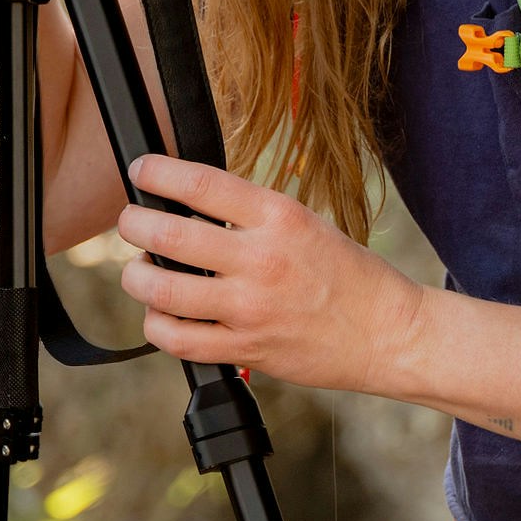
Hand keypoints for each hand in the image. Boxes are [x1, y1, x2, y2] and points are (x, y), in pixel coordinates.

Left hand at [114, 152, 428, 396]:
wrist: (388, 332)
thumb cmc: (347, 274)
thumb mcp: (303, 223)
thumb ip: (249, 215)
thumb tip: (188, 203)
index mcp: (278, 217)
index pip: (199, 184)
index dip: (156, 173)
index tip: (140, 172)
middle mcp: (261, 259)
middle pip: (168, 236)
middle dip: (134, 224)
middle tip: (131, 222)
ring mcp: (251, 308)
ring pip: (163, 291)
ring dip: (136, 278)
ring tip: (139, 272)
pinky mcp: (247, 349)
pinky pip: (180, 340)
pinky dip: (157, 325)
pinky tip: (160, 315)